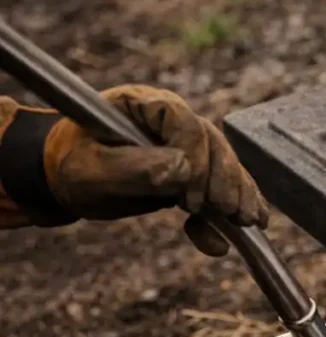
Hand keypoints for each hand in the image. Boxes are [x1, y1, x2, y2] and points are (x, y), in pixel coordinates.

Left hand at [44, 85, 268, 254]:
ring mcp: (184, 144)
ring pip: (223, 164)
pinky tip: (239, 231)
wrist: (67, 181)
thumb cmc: (71, 167)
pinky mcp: (191, 169)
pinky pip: (218, 186)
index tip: (191, 196)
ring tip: (247, 222)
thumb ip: (135, 168)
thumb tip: (185, 171)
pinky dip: (230, 208)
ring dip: (238, 193)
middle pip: (213, 144)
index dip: (196, 156)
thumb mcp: (92, 170)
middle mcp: (170, 120)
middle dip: (226, 179)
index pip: (184, 122)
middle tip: (230, 212)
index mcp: (143, 105)